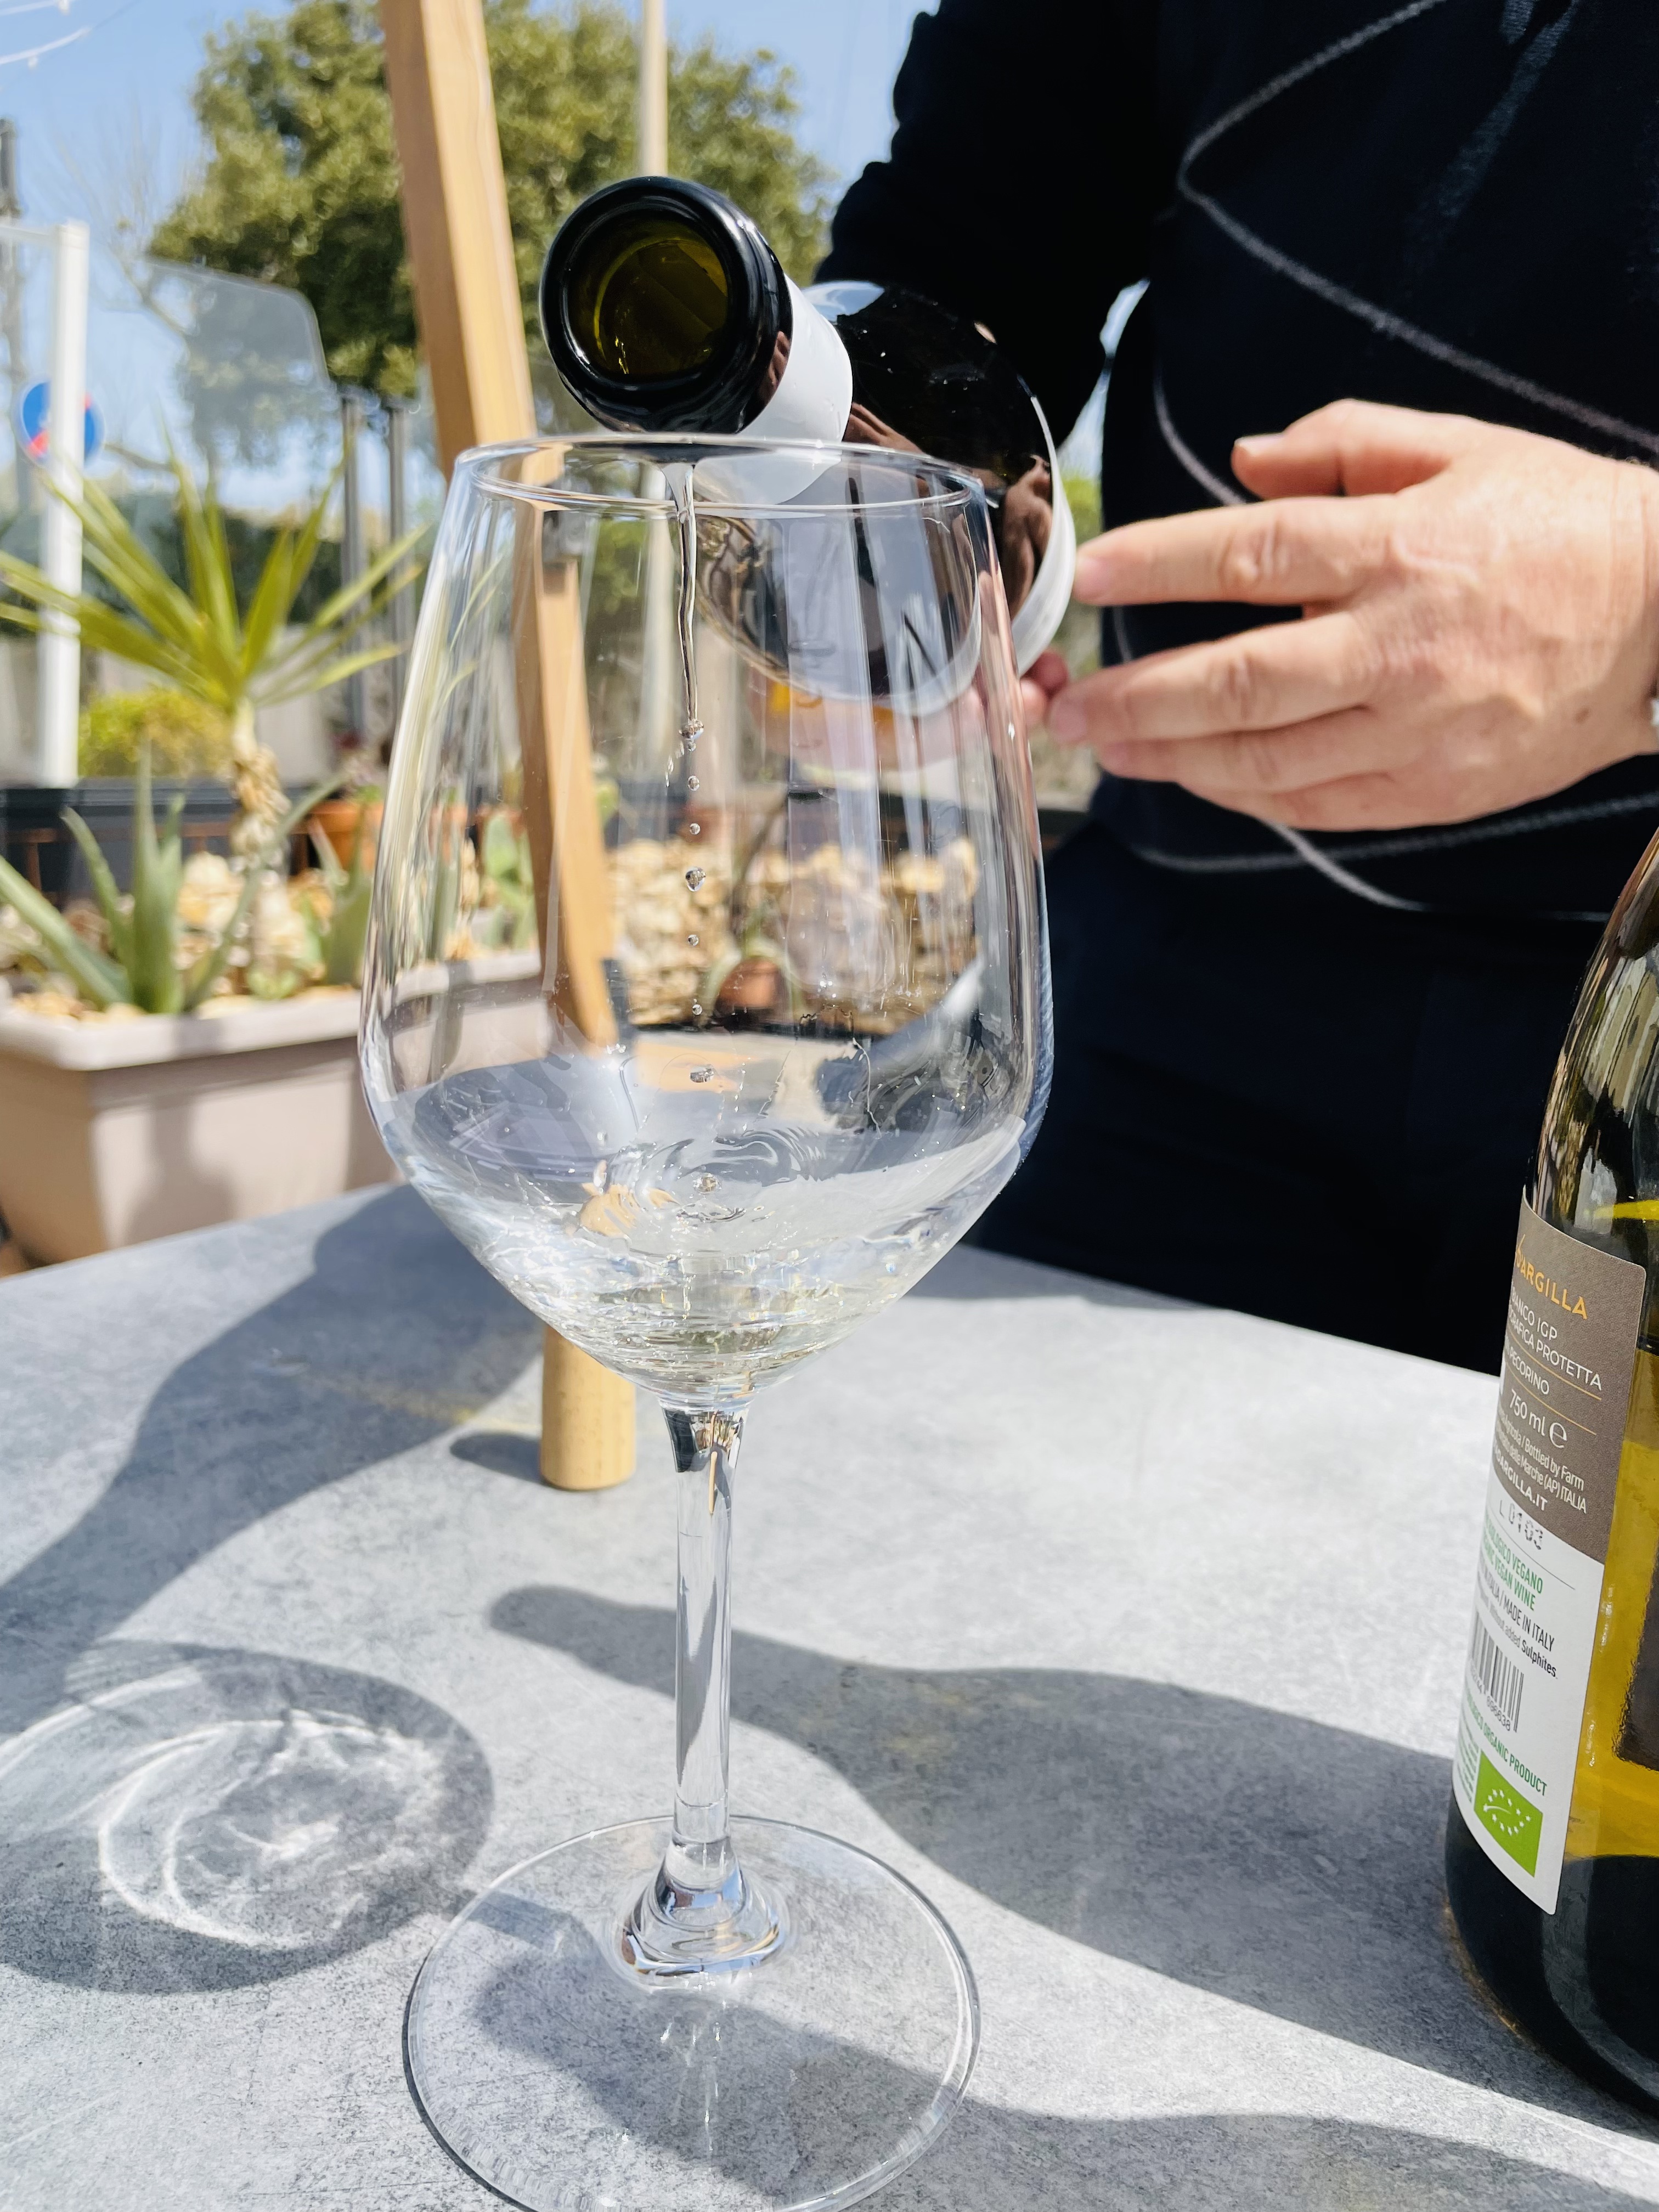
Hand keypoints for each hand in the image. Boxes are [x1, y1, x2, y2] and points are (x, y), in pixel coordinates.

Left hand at [1042, 400, 1658, 829]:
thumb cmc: (1560, 525)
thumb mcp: (1463, 447)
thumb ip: (1344, 445)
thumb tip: (1242, 461)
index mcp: (1400, 547)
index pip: (1250, 555)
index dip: (1157, 565)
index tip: (1090, 573)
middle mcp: (1400, 645)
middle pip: (1236, 680)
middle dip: (1135, 697)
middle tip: (1062, 706)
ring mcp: (1417, 729)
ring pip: (1266, 758)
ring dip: (1173, 759)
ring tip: (1110, 748)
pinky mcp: (1436, 790)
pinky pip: (1318, 803)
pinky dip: (1246, 795)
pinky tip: (1197, 778)